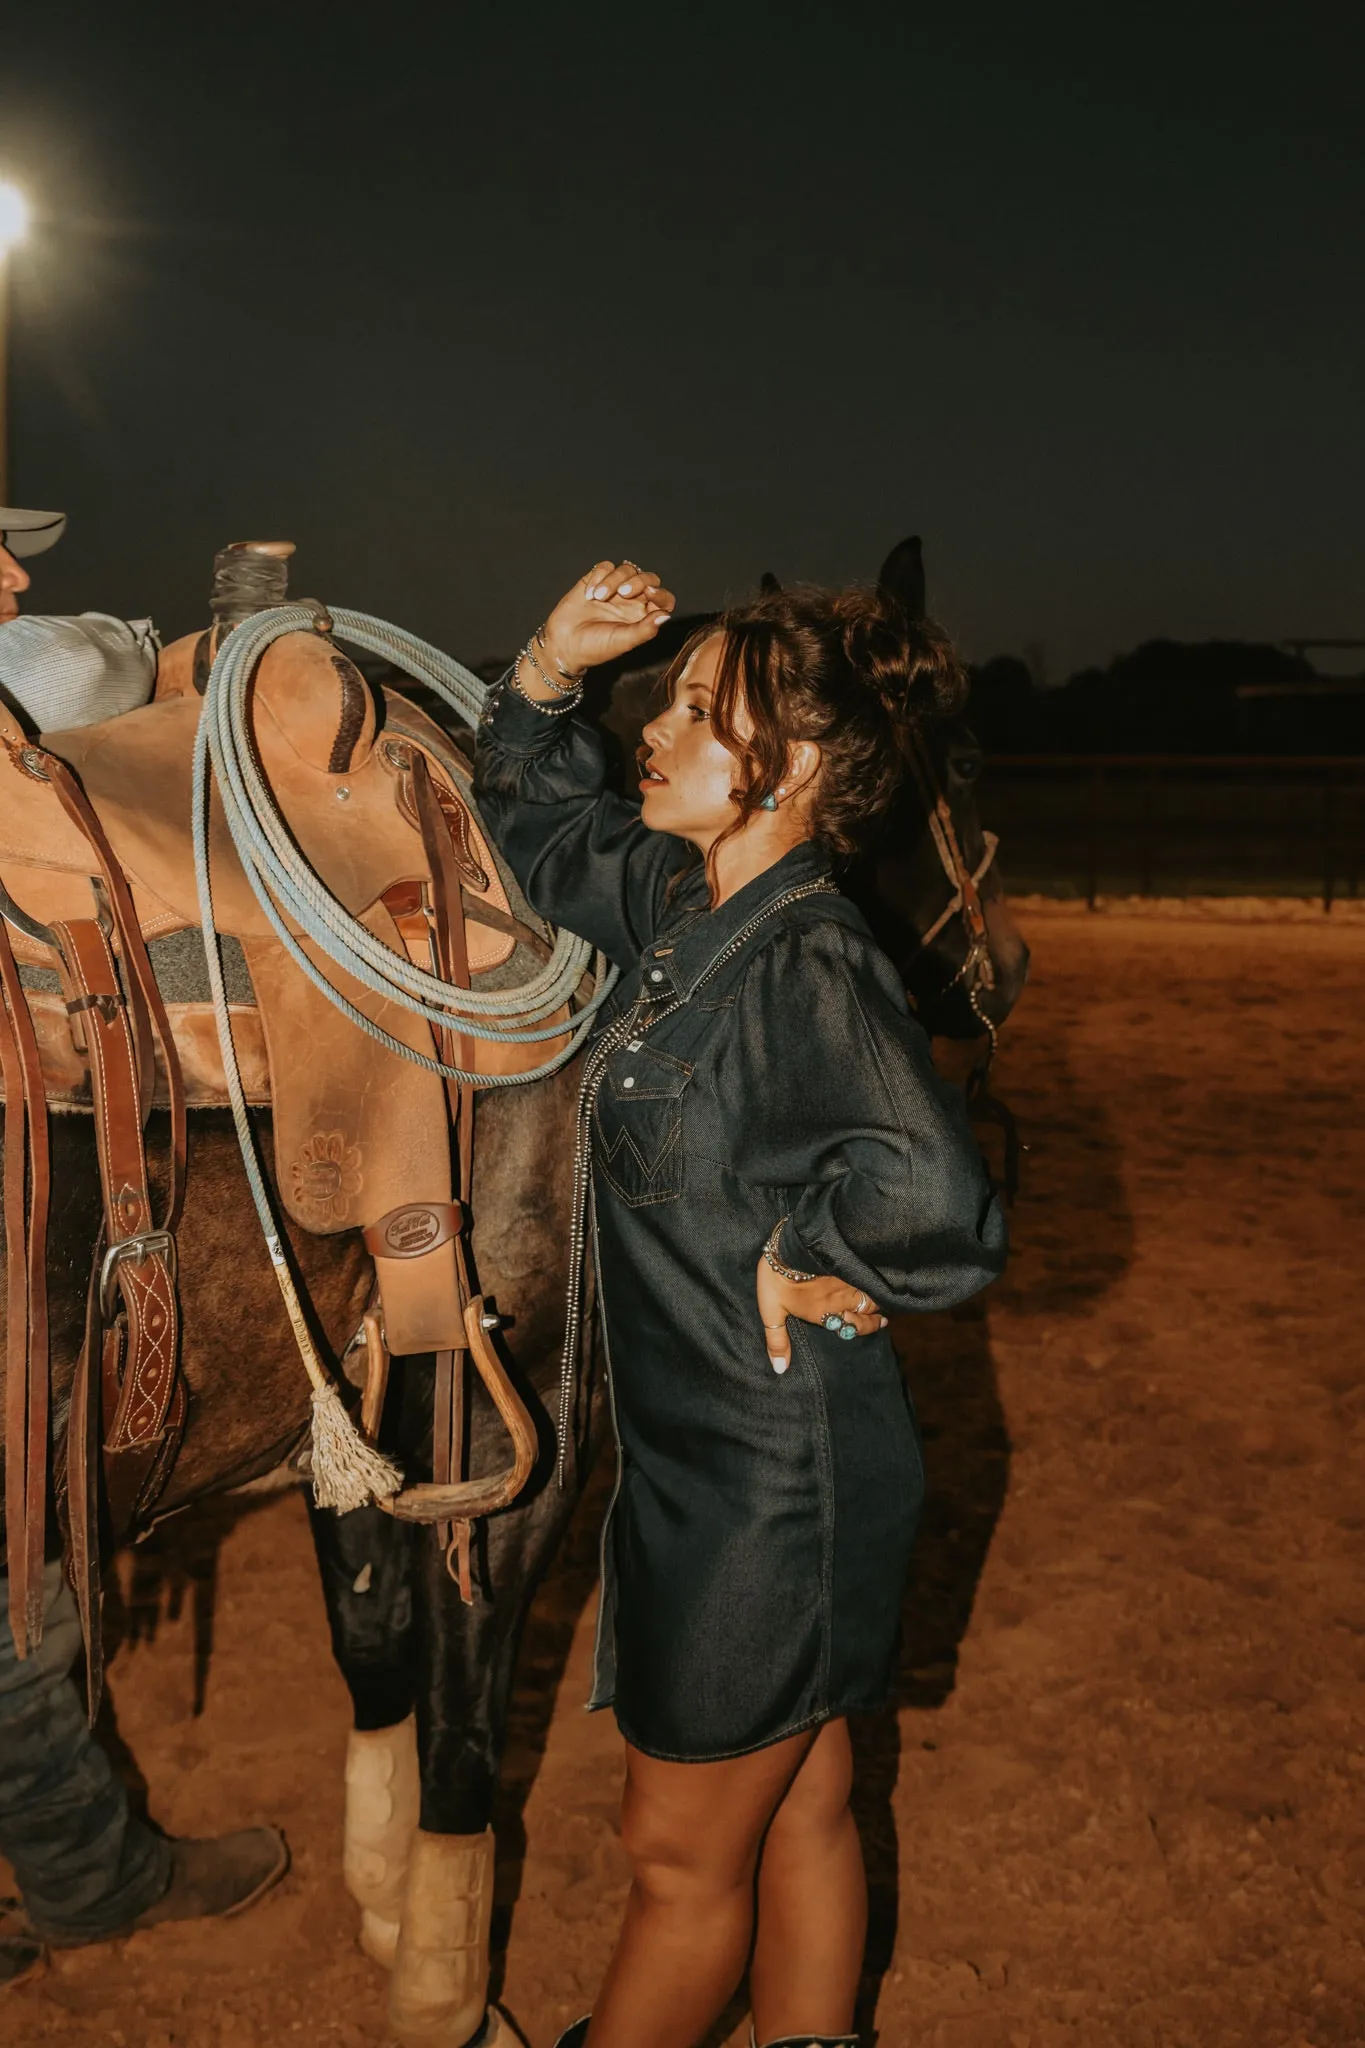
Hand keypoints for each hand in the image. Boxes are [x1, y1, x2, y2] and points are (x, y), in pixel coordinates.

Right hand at [538, 559, 675, 679]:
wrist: (564, 644)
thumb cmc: (594, 648)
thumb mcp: (623, 642)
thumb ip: (646, 629)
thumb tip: (665, 615)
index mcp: (643, 616)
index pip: (663, 599)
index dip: (661, 593)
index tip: (650, 594)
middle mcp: (632, 601)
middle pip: (648, 578)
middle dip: (638, 580)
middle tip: (623, 593)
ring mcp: (615, 589)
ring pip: (626, 569)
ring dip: (613, 580)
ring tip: (598, 598)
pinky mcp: (596, 580)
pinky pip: (605, 567)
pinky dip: (598, 577)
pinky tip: (589, 594)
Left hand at [756, 1255, 887, 1374]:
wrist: (787, 1249)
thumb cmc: (777, 1281)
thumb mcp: (771, 1313)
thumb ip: (778, 1341)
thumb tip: (780, 1369)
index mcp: (825, 1314)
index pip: (853, 1326)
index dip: (865, 1327)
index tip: (877, 1325)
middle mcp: (842, 1300)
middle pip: (867, 1311)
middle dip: (875, 1317)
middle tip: (882, 1320)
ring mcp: (848, 1281)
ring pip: (869, 1294)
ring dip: (876, 1300)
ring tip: (880, 1302)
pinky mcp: (848, 1263)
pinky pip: (867, 1276)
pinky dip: (874, 1282)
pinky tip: (876, 1280)